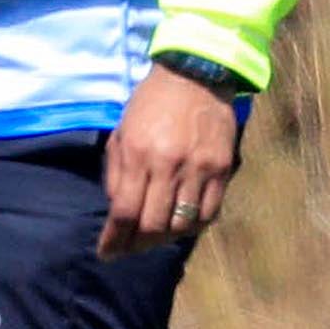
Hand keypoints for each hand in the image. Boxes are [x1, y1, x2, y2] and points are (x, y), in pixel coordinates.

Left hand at [101, 64, 240, 256]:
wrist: (194, 76)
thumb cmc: (151, 104)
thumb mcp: (122, 133)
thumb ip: (118, 174)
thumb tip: (117, 214)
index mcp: (138, 154)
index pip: (124, 212)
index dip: (114, 239)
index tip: (107, 252)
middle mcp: (168, 164)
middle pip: (153, 225)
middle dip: (137, 244)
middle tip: (129, 248)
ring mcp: (199, 167)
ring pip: (181, 224)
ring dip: (164, 239)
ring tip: (153, 238)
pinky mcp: (222, 168)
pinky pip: (209, 213)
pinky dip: (192, 226)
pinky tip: (180, 225)